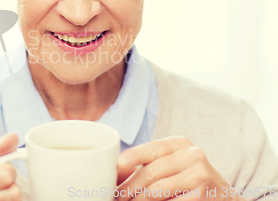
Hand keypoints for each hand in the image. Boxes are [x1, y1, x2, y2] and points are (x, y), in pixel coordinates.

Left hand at [116, 136, 241, 200]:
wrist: (222, 196)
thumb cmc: (187, 178)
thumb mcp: (170, 163)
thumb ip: (147, 163)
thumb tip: (116, 171)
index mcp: (179, 143)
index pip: (151, 149)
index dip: (132, 156)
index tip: (118, 165)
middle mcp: (192, 156)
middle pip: (151, 172)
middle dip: (129, 187)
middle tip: (116, 196)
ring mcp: (199, 176)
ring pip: (157, 190)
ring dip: (138, 199)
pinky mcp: (202, 196)